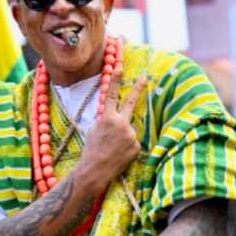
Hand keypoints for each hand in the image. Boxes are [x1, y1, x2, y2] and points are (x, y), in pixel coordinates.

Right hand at [81, 58, 146, 185]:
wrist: (95, 169)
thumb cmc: (91, 149)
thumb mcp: (93, 129)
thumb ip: (105, 119)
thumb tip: (114, 115)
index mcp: (106, 118)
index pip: (111, 94)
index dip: (115, 80)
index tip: (119, 66)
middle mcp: (120, 123)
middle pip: (131, 102)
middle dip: (137, 89)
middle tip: (144, 78)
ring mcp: (130, 134)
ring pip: (129, 130)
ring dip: (123, 137)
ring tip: (113, 148)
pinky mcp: (137, 146)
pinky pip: (133, 142)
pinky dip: (127, 147)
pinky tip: (119, 154)